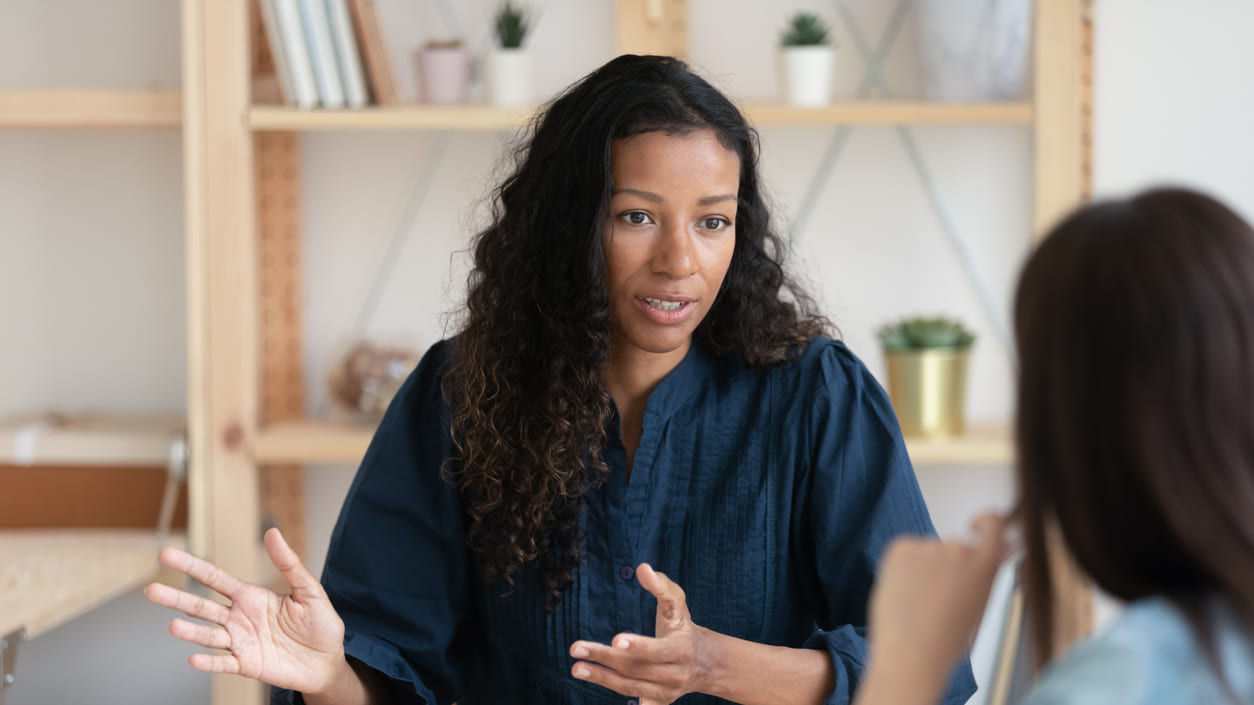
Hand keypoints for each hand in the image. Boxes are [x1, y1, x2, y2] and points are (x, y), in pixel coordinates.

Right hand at [144, 528, 347, 695]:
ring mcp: (240, 642)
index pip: (214, 578)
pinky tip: (194, 659)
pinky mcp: (246, 665)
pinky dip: (209, 663)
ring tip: (173, 627)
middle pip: (201, 606)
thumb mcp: (309, 590)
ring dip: (191, 632)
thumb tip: (273, 532)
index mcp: (251, 596)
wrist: (328, 662)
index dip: (191, 566)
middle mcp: (239, 618)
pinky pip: (223, 664)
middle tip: (151, 590)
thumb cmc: (320, 624)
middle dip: (177, 599)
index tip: (165, 555)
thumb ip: (289, 564)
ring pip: (208, 635)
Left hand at [569, 564, 715, 703]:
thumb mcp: (678, 604)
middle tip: (576, 648)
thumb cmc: (682, 626)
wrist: (704, 662)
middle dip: (605, 659)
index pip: (658, 651)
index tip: (615, 639)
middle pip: (637, 669)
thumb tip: (643, 569)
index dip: (638, 646)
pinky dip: (622, 702)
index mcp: (682, 649)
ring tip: (577, 667)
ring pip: (631, 687)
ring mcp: (666, 692)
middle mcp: (675, 675)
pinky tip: (596, 684)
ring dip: (601, 678)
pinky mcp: (658, 702)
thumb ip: (661, 586)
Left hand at [862, 514, 1009, 697]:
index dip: (985, 521)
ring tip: (918, 604)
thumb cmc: (947, 640)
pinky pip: (905, 551)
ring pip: (927, 552)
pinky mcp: (902, 547)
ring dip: (922, 570)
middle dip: (946, 567)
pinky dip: (902, 567)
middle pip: (954, 547)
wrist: (911, 654)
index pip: (994, 524)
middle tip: (935, 600)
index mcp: (986, 565)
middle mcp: (960, 549)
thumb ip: (990, 572)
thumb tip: (1008, 546)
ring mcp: (929, 546)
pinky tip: (903, 593)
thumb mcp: (979, 604)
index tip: (974, 525)